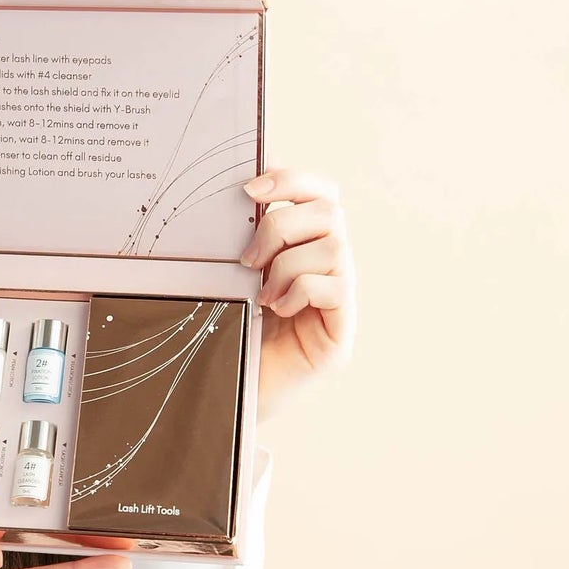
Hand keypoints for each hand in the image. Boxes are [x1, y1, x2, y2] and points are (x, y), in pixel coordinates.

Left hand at [240, 168, 356, 421]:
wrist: (226, 389)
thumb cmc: (231, 325)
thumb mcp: (233, 270)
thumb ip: (246, 233)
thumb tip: (241, 187)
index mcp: (308, 243)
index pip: (321, 192)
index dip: (292, 179)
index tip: (250, 189)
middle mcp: (332, 265)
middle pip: (330, 211)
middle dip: (282, 226)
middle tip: (248, 259)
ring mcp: (342, 297)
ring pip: (333, 248)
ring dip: (288, 265)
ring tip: (262, 291)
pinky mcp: (342, 330)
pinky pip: (335, 288)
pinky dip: (300, 291)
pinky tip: (278, 309)